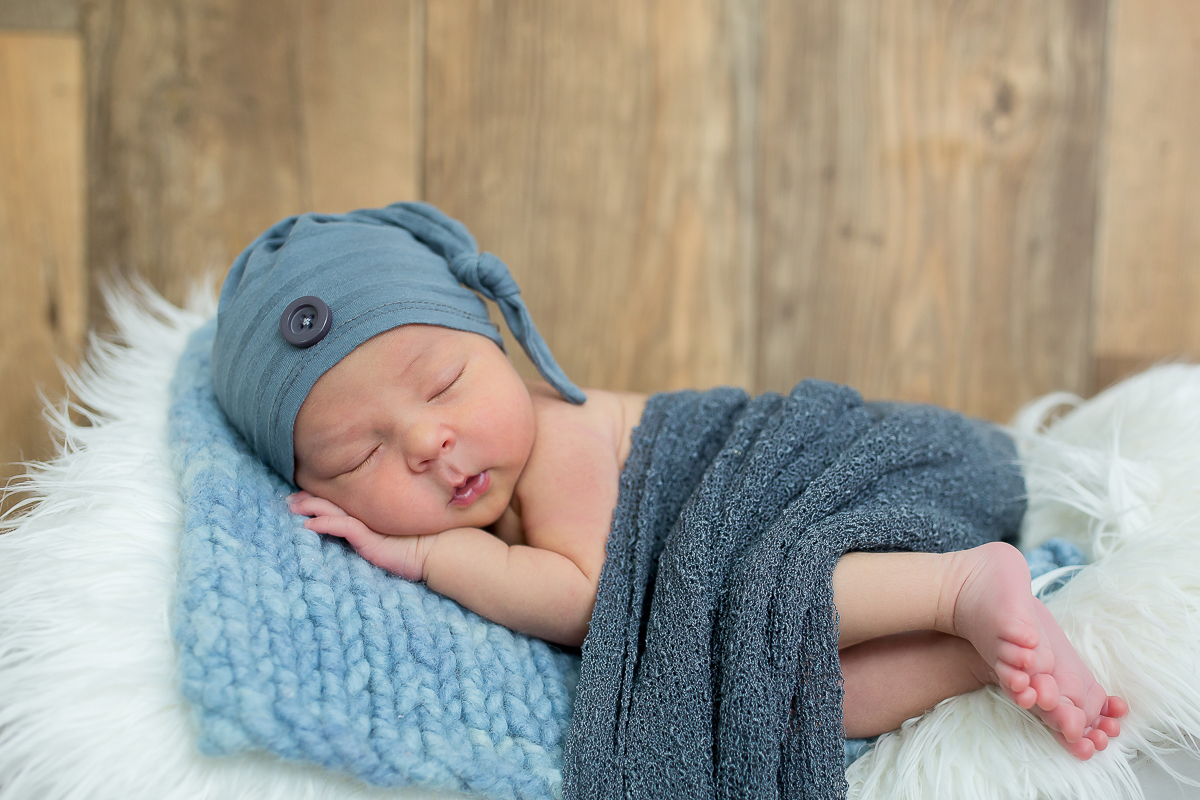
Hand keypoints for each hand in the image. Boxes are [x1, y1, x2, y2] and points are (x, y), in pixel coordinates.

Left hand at [286, 490, 438, 581]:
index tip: (303, 496)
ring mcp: (369, 526)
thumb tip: (358, 528)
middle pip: (334, 503)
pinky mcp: (369, 537)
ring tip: (292, 506)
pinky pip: (342, 527)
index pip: (343, 503)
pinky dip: (324, 524)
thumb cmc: (425, 544)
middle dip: (310, 499)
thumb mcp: (396, 537)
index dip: (323, 498)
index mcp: (373, 516)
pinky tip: (308, 526)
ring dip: (311, 508)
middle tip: (290, 499)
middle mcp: (369, 517)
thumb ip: (378, 530)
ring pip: (334, 511)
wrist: (441, 551)